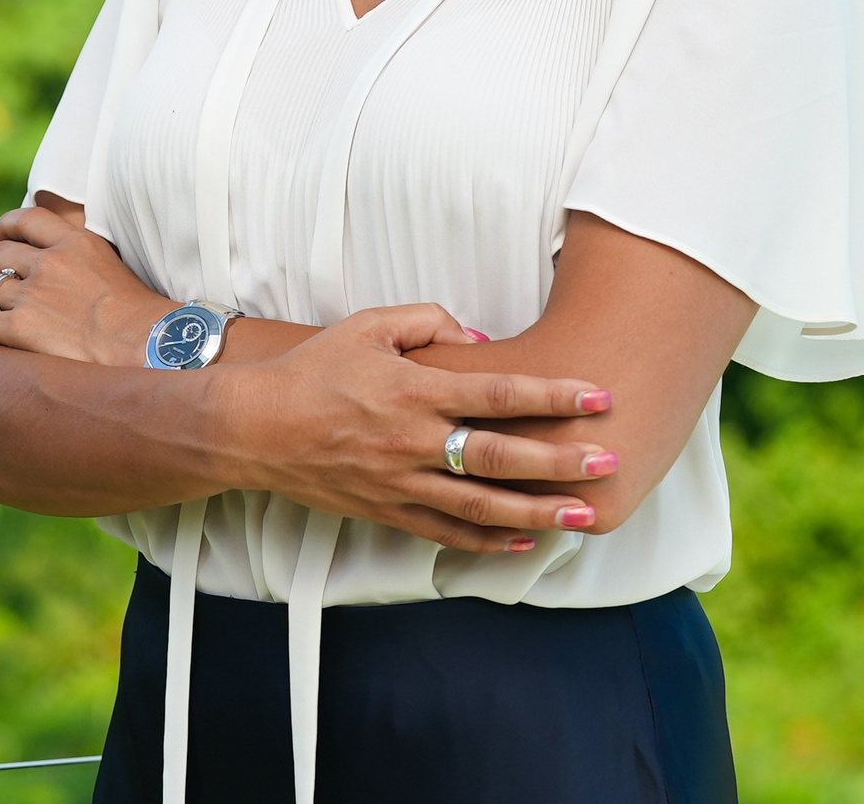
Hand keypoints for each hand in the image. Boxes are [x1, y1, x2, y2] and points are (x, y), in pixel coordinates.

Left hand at [0, 197, 167, 366]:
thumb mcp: (114, 266)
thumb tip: (69, 262)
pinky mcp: (22, 328)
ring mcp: (34, 295)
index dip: (4, 226)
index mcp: (75, 242)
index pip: (27, 220)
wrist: (148, 347)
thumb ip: (85, 257)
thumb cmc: (140, 316)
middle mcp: (51, 262)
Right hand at [208, 303, 620, 554]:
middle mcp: (412, 440)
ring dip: (538, 511)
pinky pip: (447, 532)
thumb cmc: (314, 369)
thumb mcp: (368, 326)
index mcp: (414, 389)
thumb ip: (428, 322)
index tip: (599, 396)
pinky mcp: (388, 511)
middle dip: (560, 460)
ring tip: (585, 515)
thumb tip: (480, 341)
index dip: (554, 395)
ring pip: (481, 505)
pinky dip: (490, 540)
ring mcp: (401, 482)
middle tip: (609, 462)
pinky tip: (527, 540)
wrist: (255, 428)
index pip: (499, 392)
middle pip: (500, 455)